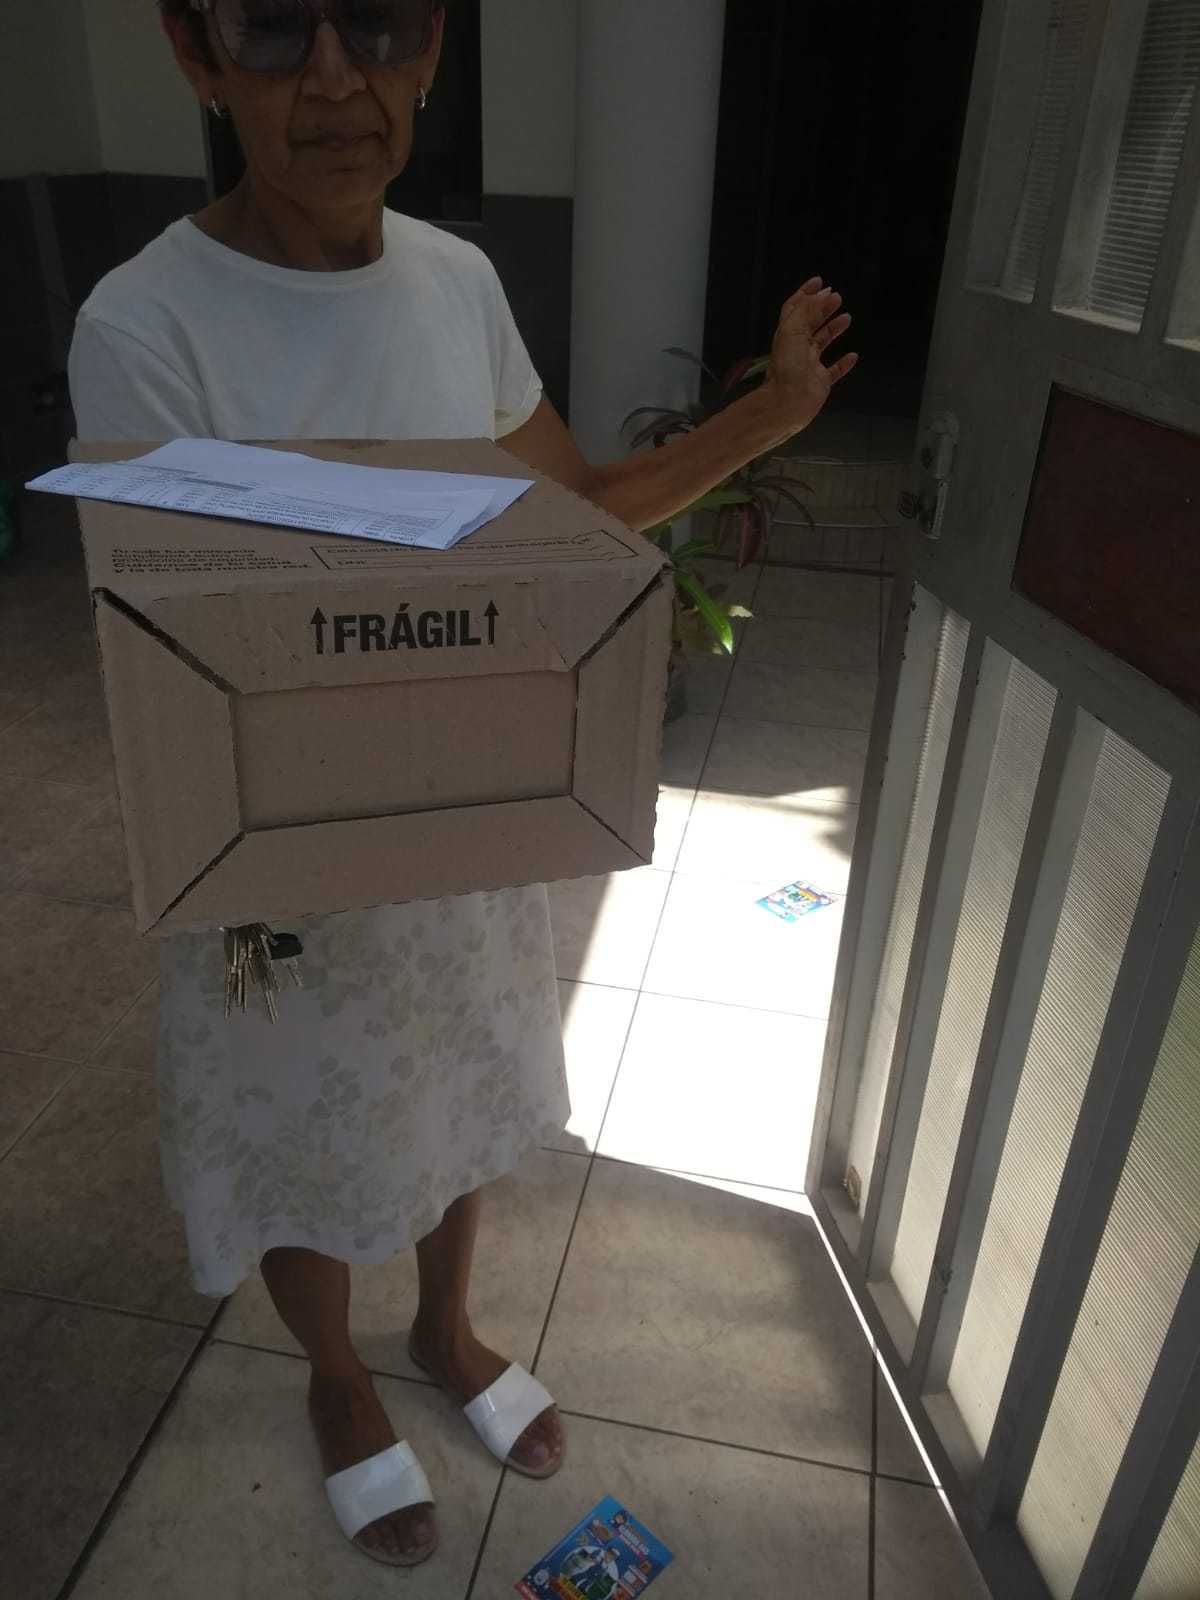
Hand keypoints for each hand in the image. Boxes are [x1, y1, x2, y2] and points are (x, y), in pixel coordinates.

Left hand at [761, 275, 858, 435]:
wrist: (787, 402)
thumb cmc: (787, 367)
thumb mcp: (793, 330)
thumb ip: (807, 309)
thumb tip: (823, 294)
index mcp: (788, 334)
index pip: (795, 308)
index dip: (806, 294)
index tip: (820, 282)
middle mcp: (798, 348)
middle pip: (811, 322)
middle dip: (823, 308)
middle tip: (837, 297)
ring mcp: (810, 365)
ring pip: (823, 342)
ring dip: (834, 329)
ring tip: (847, 318)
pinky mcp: (820, 382)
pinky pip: (834, 370)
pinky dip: (844, 363)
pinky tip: (853, 356)